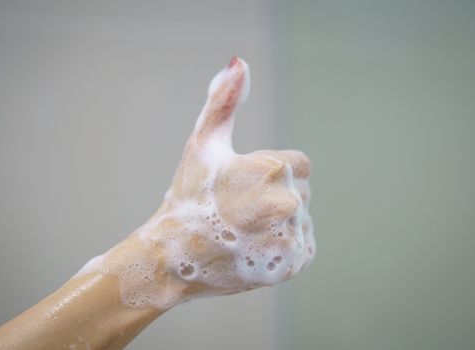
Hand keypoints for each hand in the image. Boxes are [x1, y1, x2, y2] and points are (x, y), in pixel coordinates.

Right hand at [78, 57, 314, 308]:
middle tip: (239, 212)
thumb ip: (223, 101)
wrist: (170, 257)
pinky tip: (255, 249)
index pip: (299, 165)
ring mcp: (289, 238)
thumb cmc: (186, 197)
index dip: (271, 174)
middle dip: (277, 198)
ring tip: (244, 232)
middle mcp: (287, 204)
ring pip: (303, 221)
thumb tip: (239, 62)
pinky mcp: (290, 266)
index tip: (244, 187)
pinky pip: (304, 248)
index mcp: (272, 169)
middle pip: (302, 192)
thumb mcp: (202, 144)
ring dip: (282, 225)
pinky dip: (286, 249)